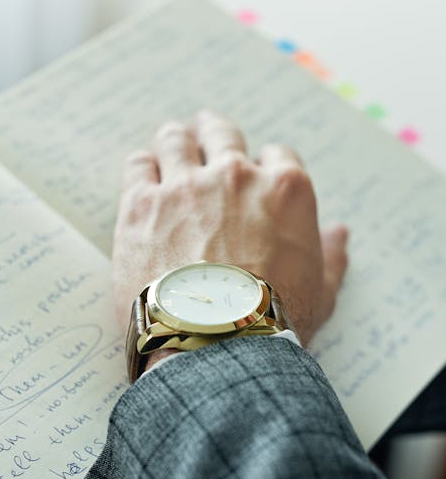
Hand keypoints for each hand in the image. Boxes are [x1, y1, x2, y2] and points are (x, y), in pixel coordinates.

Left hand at [112, 110, 347, 345]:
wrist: (217, 345)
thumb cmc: (275, 323)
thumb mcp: (321, 292)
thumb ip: (331, 256)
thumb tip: (341, 234)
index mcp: (285, 190)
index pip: (277, 156)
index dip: (264, 165)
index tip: (254, 177)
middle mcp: (235, 176)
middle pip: (221, 133)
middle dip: (215, 134)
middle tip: (206, 136)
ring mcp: (185, 186)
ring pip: (176, 140)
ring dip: (176, 142)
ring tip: (172, 147)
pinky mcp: (141, 205)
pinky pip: (138, 165)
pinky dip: (143, 167)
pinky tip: (144, 174)